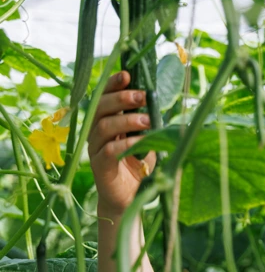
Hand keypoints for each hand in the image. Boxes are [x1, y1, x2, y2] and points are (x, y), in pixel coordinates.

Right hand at [88, 71, 156, 214]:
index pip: (105, 96)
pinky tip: (141, 142)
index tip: (128, 74)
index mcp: (106, 121)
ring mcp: (96, 149)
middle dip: (121, 98)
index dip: (113, 84)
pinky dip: (126, 144)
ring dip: (126, 121)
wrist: (129, 198)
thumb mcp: (146, 138)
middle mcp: (96, 132)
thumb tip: (161, 100)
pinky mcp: (100, 166)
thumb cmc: (138, 164)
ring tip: (147, 120)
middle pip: (100, 107)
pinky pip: (109, 151)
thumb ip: (148, 121)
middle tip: (142, 95)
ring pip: (103, 127)